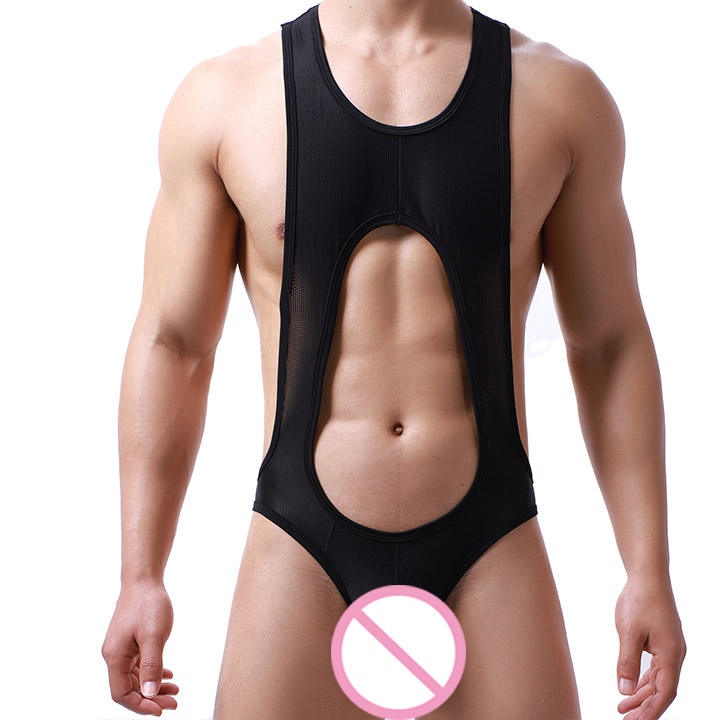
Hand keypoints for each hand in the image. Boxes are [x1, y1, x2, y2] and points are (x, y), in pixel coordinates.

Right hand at [102, 582, 178, 714]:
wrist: (144, 579)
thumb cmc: (148, 604)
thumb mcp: (154, 636)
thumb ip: (152, 666)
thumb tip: (150, 694)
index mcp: (115, 656)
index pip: (122, 693)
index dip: (140, 705)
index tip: (161, 710)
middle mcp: (114, 655)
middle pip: (129, 687)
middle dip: (151, 698)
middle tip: (174, 702)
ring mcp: (121, 648)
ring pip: (135, 677)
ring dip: (154, 686)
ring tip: (175, 690)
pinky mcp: (129, 641)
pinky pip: (139, 664)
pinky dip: (153, 672)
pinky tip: (167, 674)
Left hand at [615, 574, 684, 719]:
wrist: (648, 577)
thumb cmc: (639, 600)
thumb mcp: (628, 632)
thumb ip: (627, 662)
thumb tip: (624, 690)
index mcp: (671, 654)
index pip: (665, 692)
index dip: (653, 710)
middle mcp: (675, 654)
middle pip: (663, 690)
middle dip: (645, 708)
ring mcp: (670, 648)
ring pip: (658, 680)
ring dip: (642, 695)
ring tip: (623, 709)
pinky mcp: (663, 642)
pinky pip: (656, 668)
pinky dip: (644, 680)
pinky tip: (631, 688)